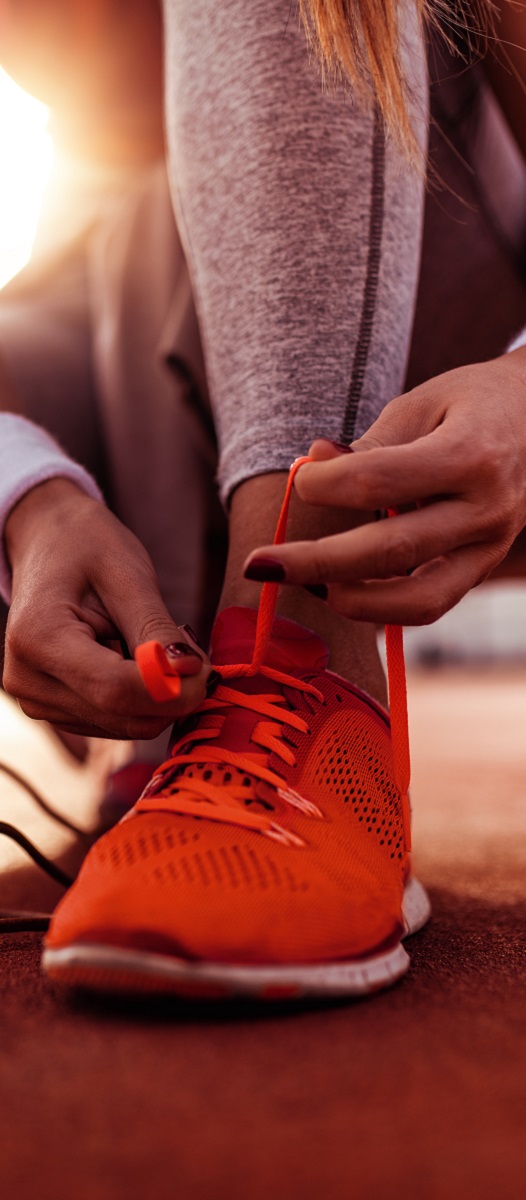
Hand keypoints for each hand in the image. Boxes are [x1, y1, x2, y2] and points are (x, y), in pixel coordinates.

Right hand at [4, 479, 210, 736]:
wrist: (48, 543)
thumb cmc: (87, 547)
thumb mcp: (127, 576)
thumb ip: (156, 629)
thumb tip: (191, 675)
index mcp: (38, 638)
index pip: (114, 690)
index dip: (171, 688)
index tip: (206, 666)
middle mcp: (29, 680)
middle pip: (122, 715)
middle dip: (172, 692)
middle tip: (190, 647)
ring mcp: (38, 701)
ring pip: (126, 725)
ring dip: (159, 694)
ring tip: (154, 641)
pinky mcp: (57, 711)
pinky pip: (118, 722)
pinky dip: (142, 698)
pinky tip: (136, 658)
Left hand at [244, 350, 525, 623]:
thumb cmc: (471, 404)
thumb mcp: (423, 403)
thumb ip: (369, 443)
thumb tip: (312, 467)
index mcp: (472, 454)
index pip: (381, 481)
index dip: (325, 486)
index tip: (300, 480)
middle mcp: (487, 509)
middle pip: (392, 549)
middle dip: (316, 561)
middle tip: (258, 564)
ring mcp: (489, 548)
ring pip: (417, 599)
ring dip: (350, 599)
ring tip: (303, 584)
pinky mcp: (481, 570)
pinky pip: (429, 606)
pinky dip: (380, 606)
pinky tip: (339, 590)